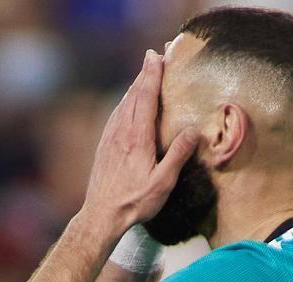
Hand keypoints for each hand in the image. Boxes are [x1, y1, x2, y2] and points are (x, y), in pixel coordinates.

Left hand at [80, 50, 199, 236]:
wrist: (100, 216)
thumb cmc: (134, 202)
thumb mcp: (163, 182)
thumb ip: (177, 155)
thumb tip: (192, 130)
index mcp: (137, 138)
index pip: (146, 99)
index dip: (152, 76)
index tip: (158, 57)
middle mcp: (121, 133)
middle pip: (133, 95)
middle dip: (144, 74)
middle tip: (152, 55)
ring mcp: (110, 138)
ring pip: (123, 104)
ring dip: (134, 86)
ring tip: (143, 73)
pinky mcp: (104, 146)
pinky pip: (115, 116)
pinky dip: (125, 102)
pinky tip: (127, 103)